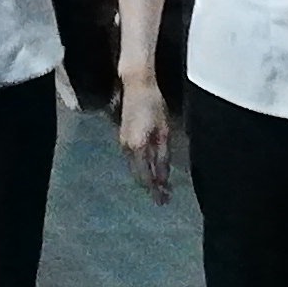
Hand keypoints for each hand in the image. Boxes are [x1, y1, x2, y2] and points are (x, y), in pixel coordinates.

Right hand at [115, 73, 174, 201]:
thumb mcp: (163, 132)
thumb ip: (162, 157)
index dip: (155, 190)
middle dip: (150, 187)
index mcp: (137, 147)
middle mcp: (126, 148)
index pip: (145, 176)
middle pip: (137, 175)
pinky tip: (150, 169)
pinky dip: (141, 167)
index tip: (164, 200)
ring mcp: (122, 142)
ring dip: (146, 177)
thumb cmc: (154, 106)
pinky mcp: (123, 137)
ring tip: (160, 186)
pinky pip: (132, 159)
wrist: (137, 86)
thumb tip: (163, 179)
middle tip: (163, 197)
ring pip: (134, 167)